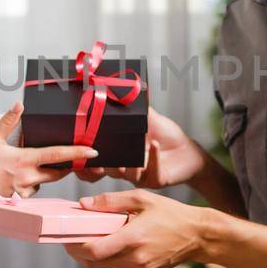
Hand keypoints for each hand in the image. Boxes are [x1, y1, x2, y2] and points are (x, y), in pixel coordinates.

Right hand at [0, 102, 96, 197]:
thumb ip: (8, 121)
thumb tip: (19, 105)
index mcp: (24, 160)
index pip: (57, 156)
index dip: (77, 153)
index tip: (92, 151)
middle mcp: (27, 177)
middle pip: (57, 172)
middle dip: (67, 166)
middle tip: (74, 159)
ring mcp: (23, 190)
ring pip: (44, 182)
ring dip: (46, 174)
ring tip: (36, 165)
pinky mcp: (17, 199)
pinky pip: (31, 191)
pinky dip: (31, 183)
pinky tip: (21, 177)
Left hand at [61, 189, 217, 267]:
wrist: (198, 236)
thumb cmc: (171, 214)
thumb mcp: (142, 199)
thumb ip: (111, 201)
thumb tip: (84, 204)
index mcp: (133, 238)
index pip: (93, 250)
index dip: (74, 247)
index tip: (66, 238)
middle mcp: (135, 259)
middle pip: (93, 262)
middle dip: (79, 252)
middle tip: (72, 239)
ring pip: (106, 265)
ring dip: (98, 253)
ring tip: (99, 235)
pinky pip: (120, 266)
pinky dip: (114, 256)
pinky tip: (121, 242)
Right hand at [73, 107, 206, 188]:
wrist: (189, 153)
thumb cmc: (167, 136)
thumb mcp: (148, 118)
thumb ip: (132, 107)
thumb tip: (116, 87)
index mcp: (118, 153)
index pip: (94, 161)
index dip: (84, 162)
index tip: (78, 152)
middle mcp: (125, 167)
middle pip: (106, 171)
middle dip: (100, 165)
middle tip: (98, 155)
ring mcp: (139, 175)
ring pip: (126, 175)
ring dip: (125, 165)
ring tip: (127, 153)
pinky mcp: (155, 180)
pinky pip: (152, 172)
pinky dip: (153, 158)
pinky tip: (154, 144)